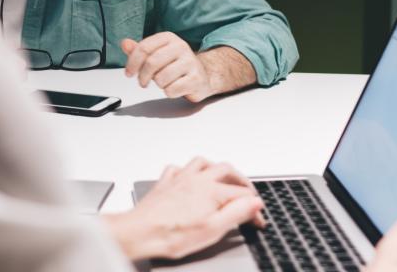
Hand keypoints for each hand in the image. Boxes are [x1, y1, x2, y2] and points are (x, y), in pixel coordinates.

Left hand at [104, 157, 265, 260]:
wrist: (140, 232)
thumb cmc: (172, 235)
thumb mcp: (213, 229)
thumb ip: (237, 213)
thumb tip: (255, 202)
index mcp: (212, 191)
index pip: (243, 194)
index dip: (254, 207)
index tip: (257, 220)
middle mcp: (197, 180)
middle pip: (226, 170)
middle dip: (241, 180)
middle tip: (248, 192)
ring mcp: (180, 179)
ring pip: (202, 162)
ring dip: (215, 167)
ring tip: (222, 176)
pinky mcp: (165, 184)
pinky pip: (177, 168)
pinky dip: (187, 170)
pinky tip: (188, 176)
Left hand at [121, 33, 213, 101]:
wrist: (203, 75)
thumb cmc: (175, 64)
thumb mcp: (156, 54)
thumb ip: (139, 50)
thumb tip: (125, 43)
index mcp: (169, 38)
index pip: (144, 48)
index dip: (132, 63)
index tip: (129, 73)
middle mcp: (181, 47)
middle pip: (151, 63)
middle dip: (143, 76)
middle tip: (143, 82)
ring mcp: (190, 62)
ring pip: (161, 78)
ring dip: (158, 84)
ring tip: (164, 82)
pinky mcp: (196, 79)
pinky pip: (171, 90)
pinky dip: (169, 92)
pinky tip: (175, 87)